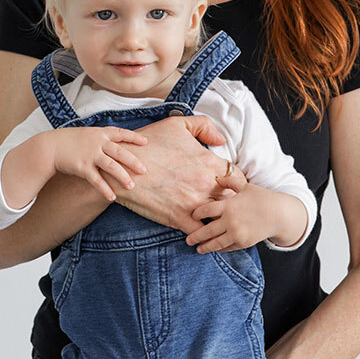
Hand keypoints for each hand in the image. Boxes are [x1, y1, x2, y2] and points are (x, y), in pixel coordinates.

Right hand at [52, 126, 147, 202]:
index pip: (120, 133)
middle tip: (145, 171)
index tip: (146, 142)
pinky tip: (112, 197)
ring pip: (111, 166)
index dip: (134, 137)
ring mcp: (90, 155)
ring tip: (132, 187)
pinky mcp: (82, 167)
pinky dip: (104, 189)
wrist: (49, 147)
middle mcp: (97, 143)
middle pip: (120, 152)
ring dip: (122, 177)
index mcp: (99, 133)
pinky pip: (96, 180)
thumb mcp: (86, 134)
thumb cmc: (69, 141)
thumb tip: (115, 144)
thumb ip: (100, 139)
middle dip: (134, 162)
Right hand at [106, 114, 246, 234]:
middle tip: (224, 203)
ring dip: (221, 219)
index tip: (228, 185)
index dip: (236, 182)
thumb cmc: (148, 144)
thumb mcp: (176, 124)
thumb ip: (204, 126)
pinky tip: (202, 231)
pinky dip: (205, 234)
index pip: (238, 178)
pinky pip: (202, 233)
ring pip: (221, 218)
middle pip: (233, 199)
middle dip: (231, 201)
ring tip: (217, 219)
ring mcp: (194, 203)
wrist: (121, 168)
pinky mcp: (179, 219)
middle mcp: (205, 184)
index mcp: (208, 162)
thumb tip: (221, 141)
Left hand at [186, 172, 276, 252]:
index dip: (196, 214)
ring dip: (205, 247)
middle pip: (206, 230)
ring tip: (198, 249)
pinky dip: (219, 249)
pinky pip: (227, 247)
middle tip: (188, 240)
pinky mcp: (243, 242)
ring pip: (215, 243)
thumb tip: (216, 178)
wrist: (279, 214)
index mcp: (228, 205)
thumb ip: (230, 182)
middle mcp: (230, 221)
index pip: (205, 211)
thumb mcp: (245, 186)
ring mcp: (236, 233)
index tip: (193, 216)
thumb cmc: (262, 198)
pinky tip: (214, 249)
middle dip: (195, 236)